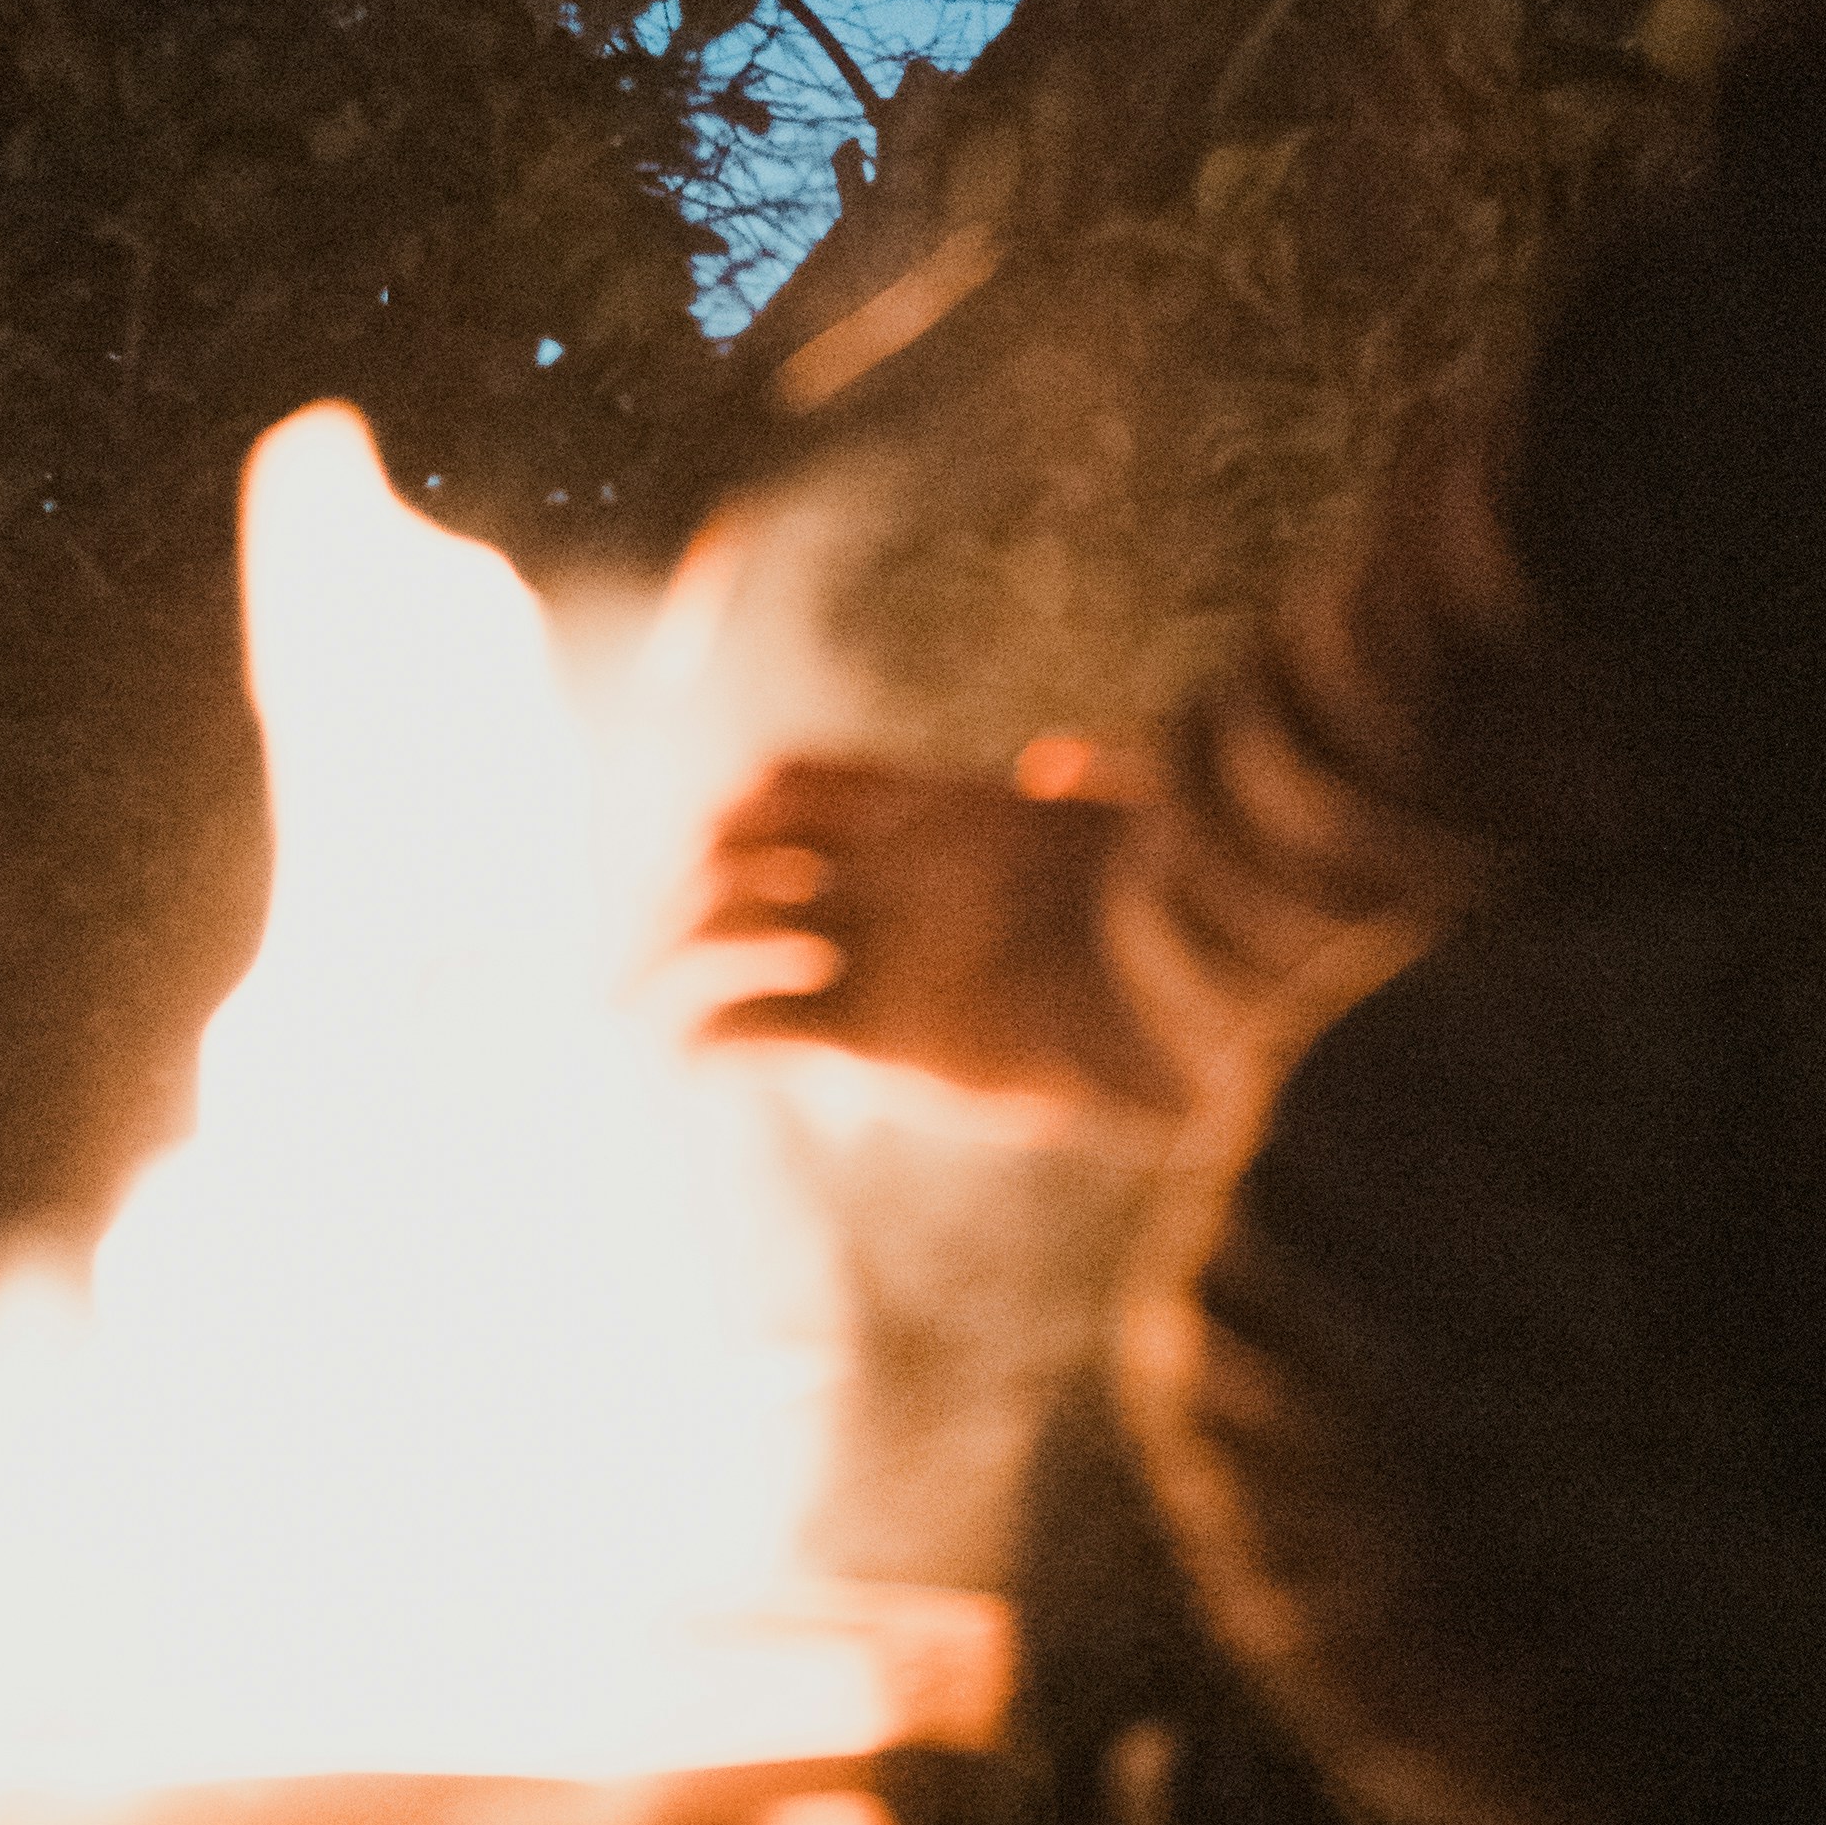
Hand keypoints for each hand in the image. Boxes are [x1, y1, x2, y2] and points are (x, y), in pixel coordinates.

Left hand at [672, 745, 1185, 1119]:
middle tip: (634, 952)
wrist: (1201, 971)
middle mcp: (892, 860)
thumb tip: (1060, 757)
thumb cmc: (1194, 907)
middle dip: (675, 898)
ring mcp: (879, 935)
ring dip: (660, 971)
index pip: (796, 785)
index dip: (735, 817)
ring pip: (719, 930)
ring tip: (625, 1015)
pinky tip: (678, 1067)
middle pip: (734, 852)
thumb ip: (1093, 783)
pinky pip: (750, 1024)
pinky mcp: (877, 1022)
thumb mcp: (1136, 814)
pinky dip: (700, 1042)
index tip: (703, 851)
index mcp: (944, 809)